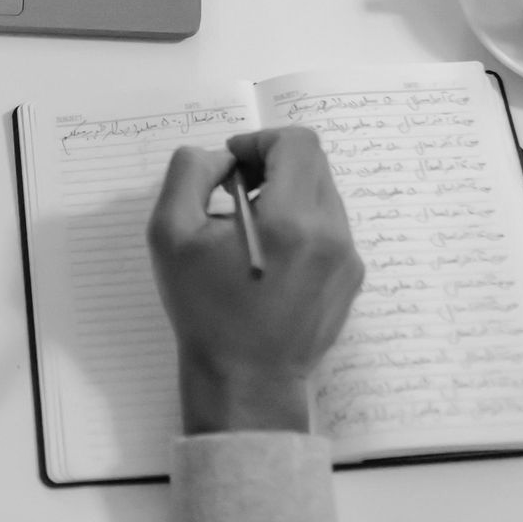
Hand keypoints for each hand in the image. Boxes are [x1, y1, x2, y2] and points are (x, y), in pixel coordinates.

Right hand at [147, 128, 364, 433]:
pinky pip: (330, 226)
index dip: (260, 140)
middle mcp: (331, 233)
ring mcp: (348, 258)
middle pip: (313, 163)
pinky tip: (270, 256)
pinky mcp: (351, 278)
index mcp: (291, 220)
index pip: (296, 142)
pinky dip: (301, 223)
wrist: (246, 381)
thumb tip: (219, 157)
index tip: (232, 165)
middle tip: (235, 192)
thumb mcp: (170, 235)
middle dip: (272, 163)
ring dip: (287, 192)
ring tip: (250, 227)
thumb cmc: (205, 312)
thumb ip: (188, 174)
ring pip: (323, 193)